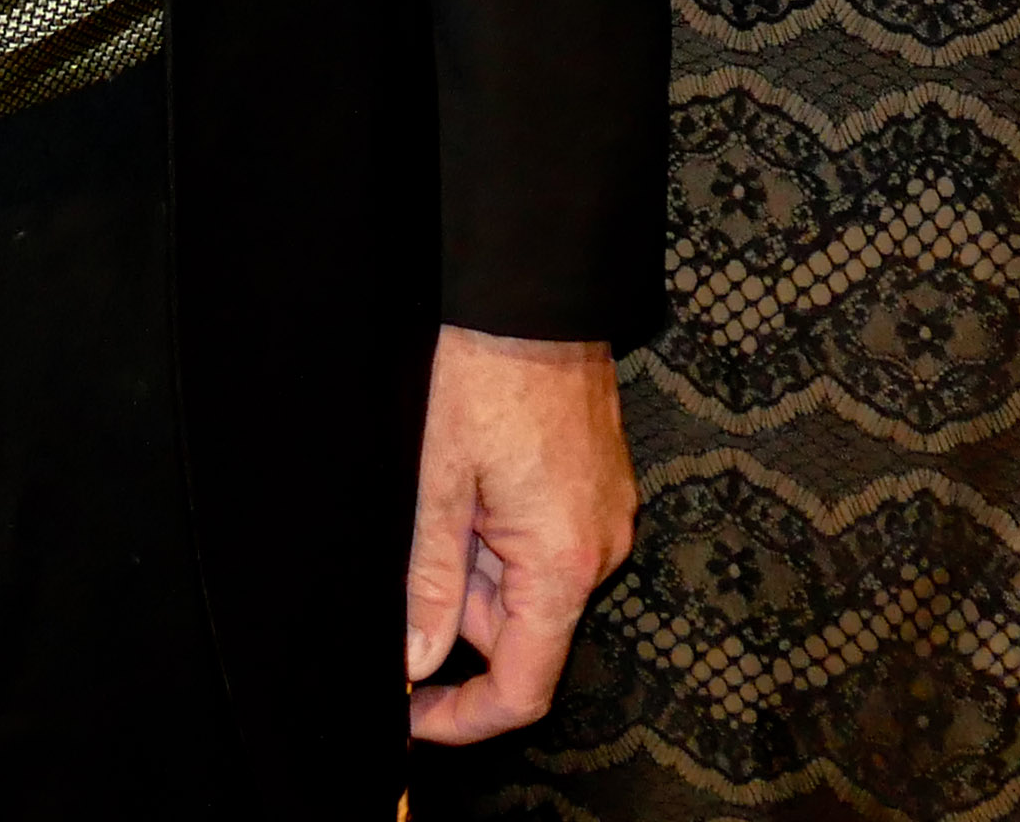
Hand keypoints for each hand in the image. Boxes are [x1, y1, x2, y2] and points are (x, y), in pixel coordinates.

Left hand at [403, 324, 634, 743]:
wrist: (535, 300)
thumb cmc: (487, 375)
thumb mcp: (436, 483)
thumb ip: (431, 581)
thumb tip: (419, 658)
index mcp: (563, 564)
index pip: (523, 687)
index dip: (464, 718)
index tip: (414, 717)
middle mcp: (599, 552)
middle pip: (518, 629)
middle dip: (459, 601)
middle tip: (423, 530)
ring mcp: (605, 521)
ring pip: (526, 583)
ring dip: (477, 557)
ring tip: (451, 484)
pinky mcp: (600, 493)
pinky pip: (543, 543)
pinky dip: (500, 530)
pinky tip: (475, 476)